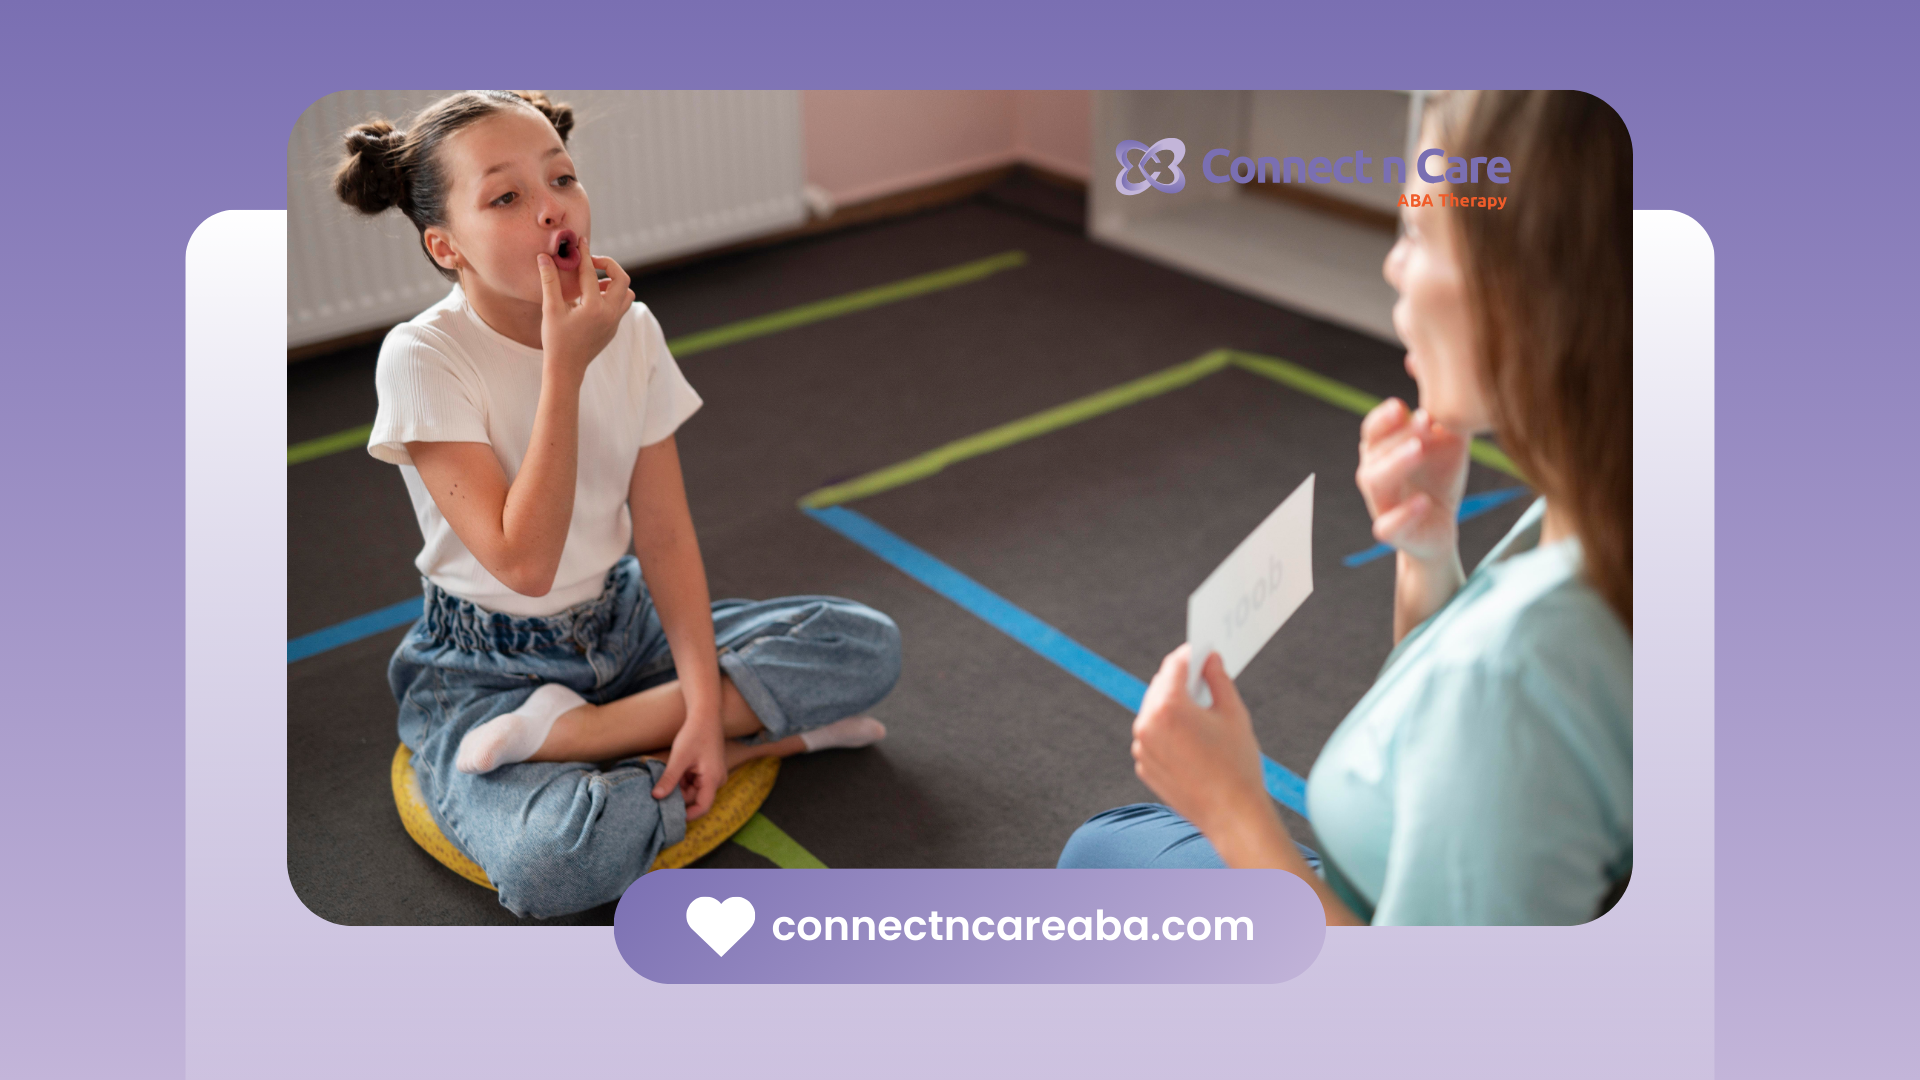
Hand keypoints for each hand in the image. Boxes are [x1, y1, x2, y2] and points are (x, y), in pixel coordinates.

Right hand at [536, 239, 633, 381]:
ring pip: (627, 293)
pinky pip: (621, 306)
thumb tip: (544, 257)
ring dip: (614, 282)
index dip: (585, 254)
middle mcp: (610, 314)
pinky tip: (592, 298)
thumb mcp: (550, 309)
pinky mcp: (614, 328)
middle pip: (622, 278)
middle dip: (608, 265)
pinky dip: (612, 296)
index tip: (581, 241)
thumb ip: (550, 281)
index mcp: (594, 307)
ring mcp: (615, 322)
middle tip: (591, 263)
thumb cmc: (556, 340)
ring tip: (594, 282)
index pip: (592, 272)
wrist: (566, 369)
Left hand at [652, 708, 726, 819]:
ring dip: (680, 787)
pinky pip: (695, 782)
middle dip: (678, 796)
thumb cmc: (695, 734)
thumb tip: (656, 797)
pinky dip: (683, 780)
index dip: (686, 815)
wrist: (705, 715)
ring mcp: (714, 775)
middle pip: (696, 799)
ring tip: (668, 775)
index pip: (702, 807)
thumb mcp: (679, 758)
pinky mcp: (709, 770)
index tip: (668, 815)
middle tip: (660, 791)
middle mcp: (717, 780)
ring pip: (693, 790)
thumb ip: (669, 779)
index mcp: (713, 779)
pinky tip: (675, 770)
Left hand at [1131, 645, 1269, 836]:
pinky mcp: (1144, 766)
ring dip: (1172, 707)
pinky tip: (1192, 740)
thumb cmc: (1237, 764)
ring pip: (1154, 713)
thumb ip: (1218, 678)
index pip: (1174, 665)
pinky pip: (1153, 738)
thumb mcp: (1233, 713)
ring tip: (1200, 711)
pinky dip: (1167, 732)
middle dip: (1180, 681)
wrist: (1232, 815)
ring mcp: (1142, 748)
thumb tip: (1210, 659)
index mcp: (1168, 707)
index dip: (1191, 654)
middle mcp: (1147, 725)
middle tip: (1204, 678)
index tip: (1203, 651)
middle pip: (1160, 687)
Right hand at [1355, 397, 1470, 564]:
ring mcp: (1381, 504)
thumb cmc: (1438, 477)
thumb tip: (1416, 356)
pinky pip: (1387, 525)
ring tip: (1419, 449)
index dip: (1385, 418)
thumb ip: (1435, 403)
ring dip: (1395, 463)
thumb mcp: (1444, 436)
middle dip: (1397, 435)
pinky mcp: (1394, 532)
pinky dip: (1403, 513)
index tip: (1403, 405)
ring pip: (1374, 481)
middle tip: (1424, 420)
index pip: (1373, 429)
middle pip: (1373, 451)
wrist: (1442, 528)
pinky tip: (1423, 501)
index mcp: (1382, 450)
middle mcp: (1375, 474)